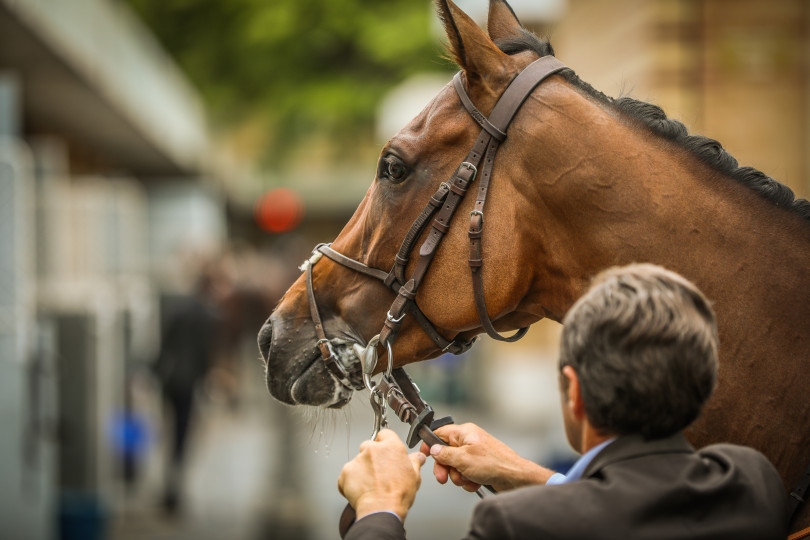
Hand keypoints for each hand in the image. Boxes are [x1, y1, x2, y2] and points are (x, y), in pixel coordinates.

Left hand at [338, 429, 425, 520]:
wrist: (382, 509)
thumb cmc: (398, 494)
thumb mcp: (414, 476)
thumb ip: (415, 462)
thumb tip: (418, 457)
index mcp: (391, 447)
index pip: (385, 434)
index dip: (386, 441)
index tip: (386, 450)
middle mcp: (373, 449)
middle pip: (369, 446)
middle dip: (372, 456)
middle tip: (379, 471)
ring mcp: (357, 460)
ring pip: (358, 460)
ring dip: (362, 468)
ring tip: (371, 483)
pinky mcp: (346, 472)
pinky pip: (348, 473)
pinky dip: (352, 480)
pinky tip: (361, 489)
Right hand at [420, 423, 554, 492]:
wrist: (514, 477)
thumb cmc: (494, 463)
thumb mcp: (463, 459)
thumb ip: (445, 454)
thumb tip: (434, 450)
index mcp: (465, 433)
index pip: (440, 433)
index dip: (430, 444)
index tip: (425, 454)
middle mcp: (469, 441)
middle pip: (446, 453)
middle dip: (445, 467)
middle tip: (443, 477)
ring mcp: (474, 454)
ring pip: (455, 466)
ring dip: (458, 476)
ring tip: (467, 478)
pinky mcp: (479, 466)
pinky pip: (465, 473)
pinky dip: (468, 480)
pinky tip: (475, 482)